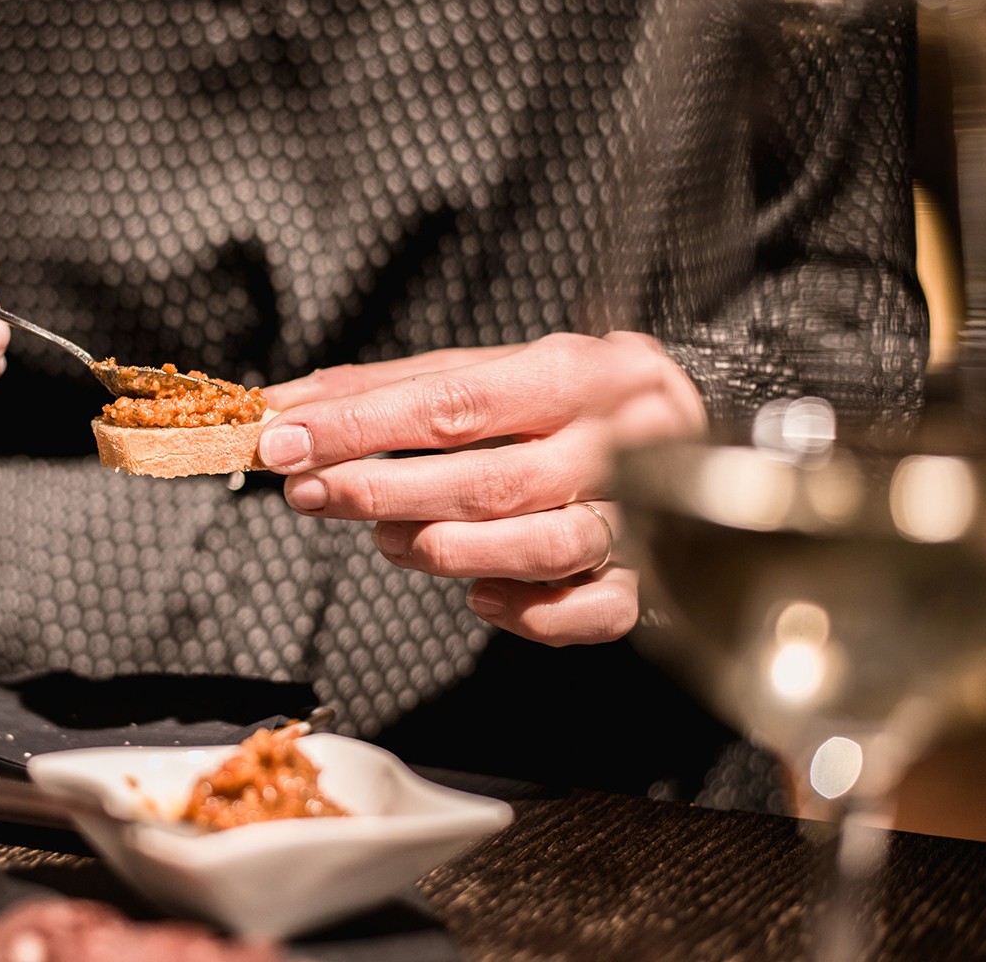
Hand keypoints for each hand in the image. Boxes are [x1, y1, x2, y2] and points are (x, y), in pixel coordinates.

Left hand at [256, 332, 705, 644]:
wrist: (700, 432)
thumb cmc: (570, 403)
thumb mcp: (486, 373)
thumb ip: (389, 392)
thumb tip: (285, 404)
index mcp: (573, 372)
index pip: (453, 402)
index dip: (361, 425)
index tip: (286, 440)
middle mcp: (618, 439)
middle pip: (493, 478)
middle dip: (384, 490)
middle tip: (312, 494)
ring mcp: (642, 515)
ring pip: (546, 546)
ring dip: (451, 552)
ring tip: (388, 541)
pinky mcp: (653, 580)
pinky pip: (598, 612)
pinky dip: (530, 613)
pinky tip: (480, 599)